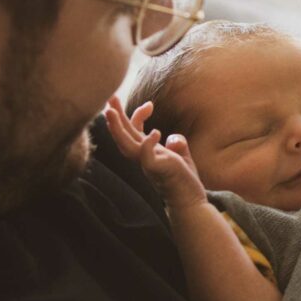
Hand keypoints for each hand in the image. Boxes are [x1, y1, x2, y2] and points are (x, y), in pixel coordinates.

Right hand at [105, 95, 206, 212]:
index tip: (150, 104)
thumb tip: (173, 138)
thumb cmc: (185, 181)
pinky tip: (156, 131)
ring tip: (111, 111)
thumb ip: (177, 144)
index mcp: (147, 153)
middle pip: (124, 136)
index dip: (138, 116)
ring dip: (118, 128)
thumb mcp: (182, 157)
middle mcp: (144, 158)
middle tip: (109, 97)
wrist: (191, 203)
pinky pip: (148, 157)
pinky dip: (149, 144)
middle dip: (115, 117)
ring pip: (127, 146)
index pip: (135, 132)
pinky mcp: (159, 171)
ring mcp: (149, 165)